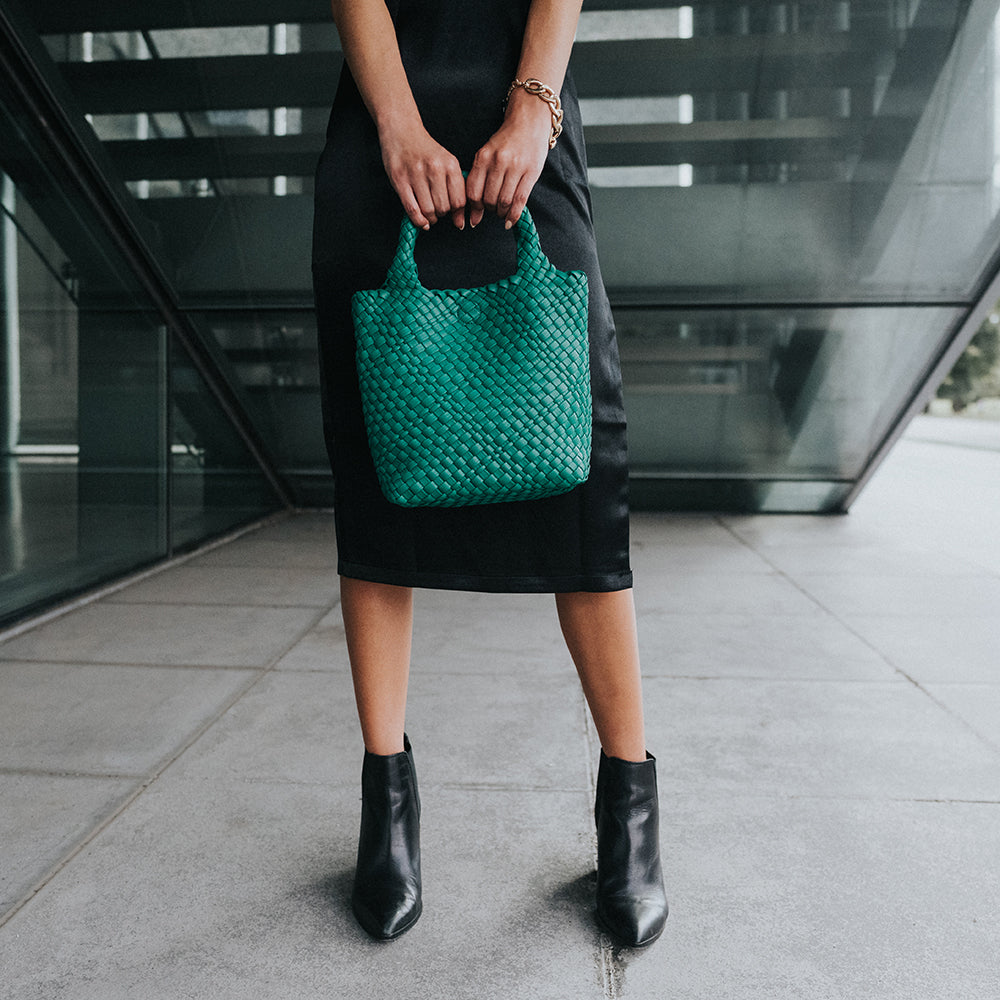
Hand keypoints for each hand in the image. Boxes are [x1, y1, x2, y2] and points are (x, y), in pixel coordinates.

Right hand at [379, 118, 465, 229]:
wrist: (401, 129)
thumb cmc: (425, 150)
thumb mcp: (446, 161)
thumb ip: (455, 186)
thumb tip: (460, 219)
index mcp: (450, 164)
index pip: (459, 201)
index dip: (458, 214)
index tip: (456, 218)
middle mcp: (434, 169)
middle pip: (444, 208)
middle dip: (442, 214)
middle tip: (438, 211)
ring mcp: (416, 174)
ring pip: (429, 210)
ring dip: (430, 218)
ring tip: (429, 214)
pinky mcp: (400, 180)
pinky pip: (412, 209)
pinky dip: (418, 221)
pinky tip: (422, 221)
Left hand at [466, 88, 552, 228]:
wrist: (529, 121)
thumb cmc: (507, 140)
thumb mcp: (487, 152)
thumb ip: (479, 175)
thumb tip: (474, 207)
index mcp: (484, 156)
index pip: (473, 191)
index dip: (474, 208)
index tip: (475, 216)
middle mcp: (498, 161)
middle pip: (488, 199)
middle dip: (489, 210)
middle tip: (492, 211)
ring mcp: (516, 167)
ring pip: (504, 201)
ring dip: (501, 213)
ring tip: (502, 213)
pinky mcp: (531, 172)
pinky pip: (520, 200)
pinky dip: (514, 215)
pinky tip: (510, 221)